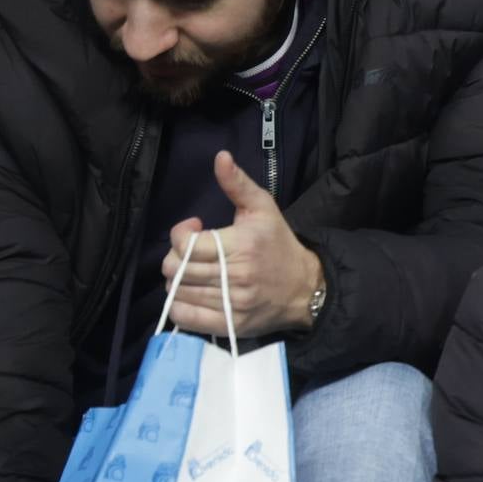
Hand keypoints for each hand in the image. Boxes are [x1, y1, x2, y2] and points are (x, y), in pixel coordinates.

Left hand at [163, 152, 325, 340]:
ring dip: (178, 281)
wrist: (307, 287)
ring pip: (178, 292)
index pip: (184, 245)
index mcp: (241, 245)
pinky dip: (179, 307)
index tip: (193, 228)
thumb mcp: (263, 209)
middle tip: (191, 253)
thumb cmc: (279, 244)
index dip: (179, 234)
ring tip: (193, 273)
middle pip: (176, 270)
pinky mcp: (231, 324)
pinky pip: (185, 318)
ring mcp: (233, 303)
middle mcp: (236, 276)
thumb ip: (238, 184)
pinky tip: (191, 295)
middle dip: (175, 257)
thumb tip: (220, 157)